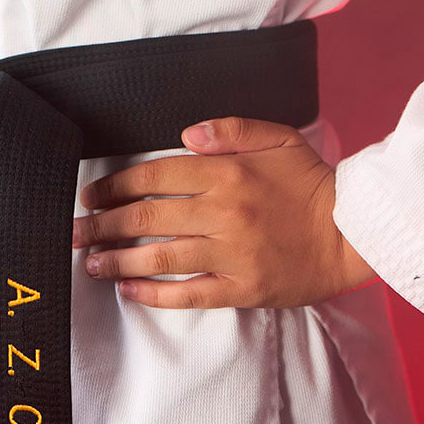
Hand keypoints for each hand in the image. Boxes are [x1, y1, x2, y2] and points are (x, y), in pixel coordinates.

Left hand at [71, 115, 375, 309]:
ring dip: (118, 260)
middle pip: (148, 218)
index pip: (155, 176)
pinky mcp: (243, 289)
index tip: (91, 194)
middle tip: (73, 230)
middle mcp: (223, 213)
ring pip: (161, 257)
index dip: (117, 185)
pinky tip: (129, 289)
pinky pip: (189, 293)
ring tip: (90, 263)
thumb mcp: (276, 138)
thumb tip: (186, 133)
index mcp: (227, 173)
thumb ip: (229, 129)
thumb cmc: (310, 182)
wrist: (350, 233)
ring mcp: (231, 254)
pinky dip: (154, 293)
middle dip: (103, 224)